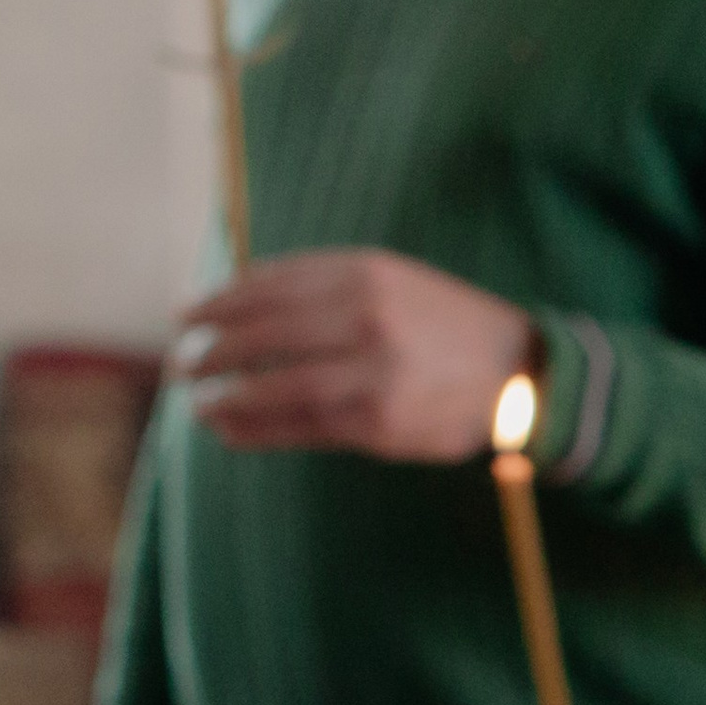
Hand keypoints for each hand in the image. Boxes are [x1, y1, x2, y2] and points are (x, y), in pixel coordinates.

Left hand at [178, 249, 535, 458]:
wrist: (521, 376)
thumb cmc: (445, 329)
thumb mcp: (392, 282)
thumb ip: (326, 285)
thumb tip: (239, 297)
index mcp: (364, 273)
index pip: (269, 285)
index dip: (220, 302)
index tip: (189, 315)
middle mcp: (365, 317)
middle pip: (264, 333)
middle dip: (214, 350)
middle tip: (184, 363)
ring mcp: (373, 371)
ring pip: (277, 386)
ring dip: (228, 398)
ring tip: (200, 405)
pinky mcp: (380, 421)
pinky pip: (303, 427)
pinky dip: (258, 431)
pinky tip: (231, 432)